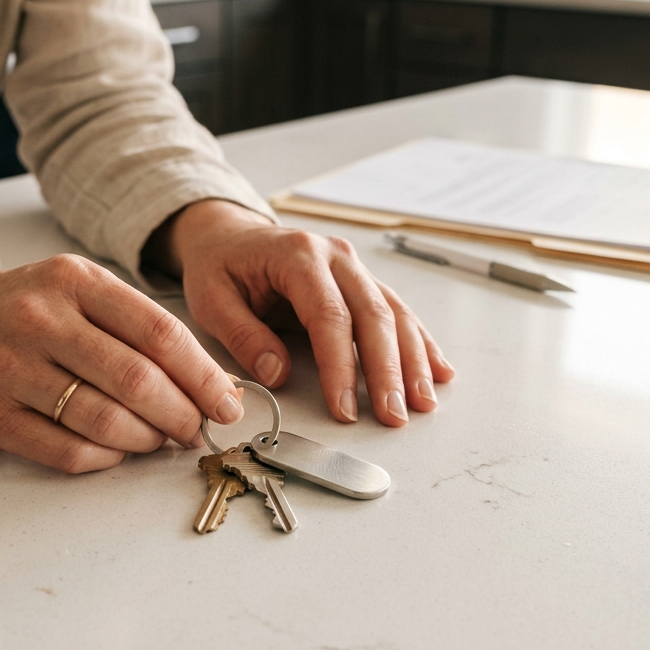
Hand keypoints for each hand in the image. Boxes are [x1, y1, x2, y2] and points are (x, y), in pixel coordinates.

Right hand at [0, 255, 244, 472]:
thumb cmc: (24, 308)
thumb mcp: (79, 291)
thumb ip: (137, 328)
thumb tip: (210, 384)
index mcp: (74, 281)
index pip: (159, 333)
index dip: (203, 376)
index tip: (227, 403)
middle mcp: (39, 320)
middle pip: (135, 380)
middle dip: (180, 414)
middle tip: (194, 429)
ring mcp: (9, 369)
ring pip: (103, 421)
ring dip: (145, 440)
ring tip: (158, 439)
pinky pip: (66, 451)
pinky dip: (105, 459)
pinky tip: (116, 451)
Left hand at [147, 199, 454, 425]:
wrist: (228, 235)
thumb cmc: (220, 265)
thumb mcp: (210, 299)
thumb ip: (242, 335)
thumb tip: (276, 373)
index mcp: (298, 255)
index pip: (329, 316)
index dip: (340, 366)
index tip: (344, 408)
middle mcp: (335, 256)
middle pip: (373, 316)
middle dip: (387, 371)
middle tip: (394, 414)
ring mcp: (353, 266)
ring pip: (394, 314)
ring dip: (412, 361)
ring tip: (423, 402)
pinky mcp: (362, 281)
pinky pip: (397, 311)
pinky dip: (419, 343)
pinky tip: (438, 370)